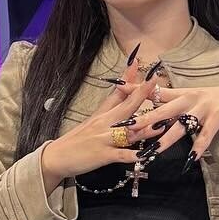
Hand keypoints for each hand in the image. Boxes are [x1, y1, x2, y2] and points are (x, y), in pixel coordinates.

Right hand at [42, 58, 156, 180]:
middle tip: (155, 80)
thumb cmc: (75, 140)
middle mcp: (103, 123)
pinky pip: (120, 155)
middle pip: (125, 106)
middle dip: (141, 94)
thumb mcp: (91, 121)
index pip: (117, 92)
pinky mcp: (102, 155)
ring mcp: (103, 138)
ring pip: (127, 131)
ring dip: (145, 127)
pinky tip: (145, 155)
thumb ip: (107, 111)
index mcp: (101, 114)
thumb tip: (121, 101)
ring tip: (162, 122)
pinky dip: (132, 155)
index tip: (136, 62)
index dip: (127, 78)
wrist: (56, 157)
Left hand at [136, 81, 218, 162]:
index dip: (136, 91)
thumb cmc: (206, 97)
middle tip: (129, 128)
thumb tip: (141, 95)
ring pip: (181, 126)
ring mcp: (202, 110)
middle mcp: (188, 100)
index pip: (154, 92)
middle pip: (164, 111)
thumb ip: (164, 97)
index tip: (117, 90)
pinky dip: (198, 147)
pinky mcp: (215, 120)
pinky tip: (191, 159)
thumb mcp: (185, 94)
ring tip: (154, 151)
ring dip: (167, 139)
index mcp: (179, 94)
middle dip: (146, 120)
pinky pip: (205, 136)